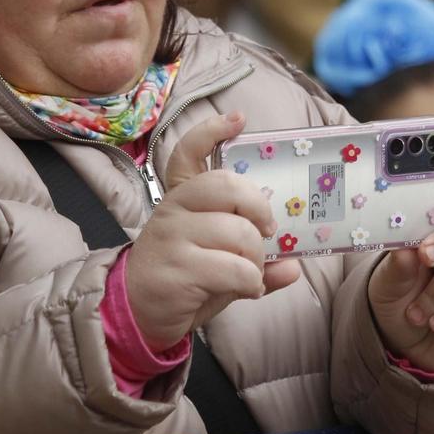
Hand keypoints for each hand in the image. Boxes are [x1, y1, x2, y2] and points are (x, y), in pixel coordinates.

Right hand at [124, 113, 301, 351]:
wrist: (139, 313)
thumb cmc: (185, 278)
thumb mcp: (221, 261)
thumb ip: (256, 258)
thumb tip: (293, 265)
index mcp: (184, 197)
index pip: (190, 151)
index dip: (212, 130)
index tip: (237, 120)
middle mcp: (175, 209)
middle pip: (227, 186)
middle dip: (259, 208)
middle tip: (267, 231)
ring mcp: (174, 237)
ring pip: (239, 233)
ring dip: (257, 259)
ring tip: (252, 273)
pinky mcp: (178, 269)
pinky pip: (235, 268)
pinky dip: (251, 282)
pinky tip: (246, 289)